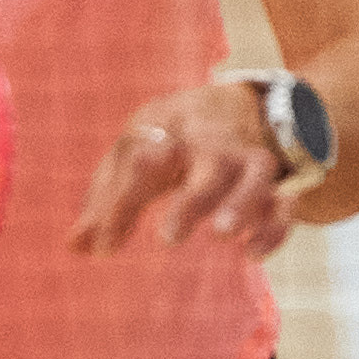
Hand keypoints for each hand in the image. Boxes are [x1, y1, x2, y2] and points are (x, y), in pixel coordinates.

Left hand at [69, 82, 291, 261]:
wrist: (237, 104)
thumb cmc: (170, 138)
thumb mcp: (134, 151)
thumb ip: (105, 198)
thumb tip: (74, 246)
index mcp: (164, 132)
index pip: (139, 163)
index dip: (119, 203)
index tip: (104, 246)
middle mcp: (207, 144)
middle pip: (203, 165)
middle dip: (190, 200)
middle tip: (168, 236)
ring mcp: (245, 160)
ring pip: (252, 177)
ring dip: (240, 204)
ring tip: (222, 233)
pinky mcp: (276, 182)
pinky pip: (285, 203)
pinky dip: (275, 227)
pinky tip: (253, 254)